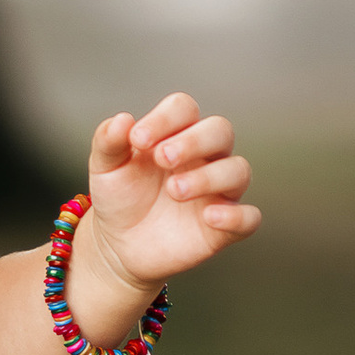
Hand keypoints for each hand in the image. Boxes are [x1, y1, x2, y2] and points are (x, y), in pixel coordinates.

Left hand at [70, 94, 259, 335]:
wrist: (118, 245)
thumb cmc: (119, 198)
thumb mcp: (105, 168)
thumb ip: (108, 141)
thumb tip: (122, 119)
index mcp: (175, 135)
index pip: (184, 108)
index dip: (164, 118)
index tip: (137, 140)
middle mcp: (204, 157)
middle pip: (220, 130)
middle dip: (193, 141)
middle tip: (162, 158)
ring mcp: (218, 191)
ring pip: (238, 170)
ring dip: (209, 177)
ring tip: (174, 190)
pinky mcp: (224, 227)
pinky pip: (249, 217)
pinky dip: (236, 215)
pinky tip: (209, 216)